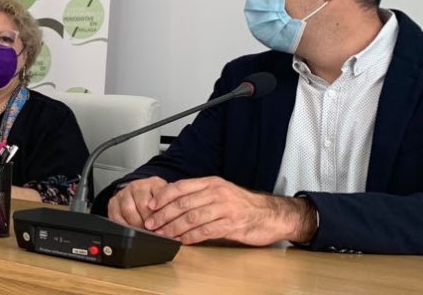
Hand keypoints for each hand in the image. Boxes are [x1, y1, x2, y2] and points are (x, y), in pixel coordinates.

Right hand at [108, 176, 167, 228]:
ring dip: (137, 225)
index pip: (159, 197)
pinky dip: (124, 226)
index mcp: (154, 183)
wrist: (138, 192)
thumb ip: (173, 208)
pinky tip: (131, 230)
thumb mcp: (168, 199)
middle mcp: (138, 186)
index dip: (161, 215)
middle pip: (143, 205)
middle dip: (149, 222)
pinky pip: (116, 216)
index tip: (164, 228)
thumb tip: (178, 227)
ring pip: (129, 210)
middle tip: (155, 233)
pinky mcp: (113, 202)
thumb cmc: (156, 200)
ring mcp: (124, 193)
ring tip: (144, 233)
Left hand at [144, 176, 316, 245]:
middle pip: (183, 203)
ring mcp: (225, 207)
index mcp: (211, 182)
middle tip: (152, 224)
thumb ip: (199, 195)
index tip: (150, 206)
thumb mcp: (220, 193)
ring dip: (174, 227)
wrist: (271, 214)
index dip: (163, 196)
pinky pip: (207, 230)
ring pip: (192, 217)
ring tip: (163, 234)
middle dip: (164, 215)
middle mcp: (217, 192)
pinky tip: (183, 241)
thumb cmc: (243, 205)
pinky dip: (192, 236)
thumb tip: (172, 202)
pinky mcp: (232, 223)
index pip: (181, 187)